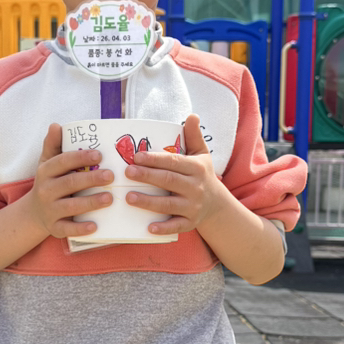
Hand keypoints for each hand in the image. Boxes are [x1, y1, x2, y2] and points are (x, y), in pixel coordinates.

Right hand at [26, 124, 112, 237]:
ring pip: (70, 206)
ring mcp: (50, 210)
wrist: (33, 213)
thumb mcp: (47, 163)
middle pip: (69, 183)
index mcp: (46, 172)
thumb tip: (56, 125)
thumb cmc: (49, 183)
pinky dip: (80, 229)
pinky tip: (95, 226)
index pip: (62, 162)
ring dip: (90, 202)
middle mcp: (46, 190)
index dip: (80, 158)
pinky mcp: (54, 228)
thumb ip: (53, 145)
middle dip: (90, 179)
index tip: (99, 155)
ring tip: (109, 198)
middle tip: (111, 175)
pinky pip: (67, 229)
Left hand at [122, 114, 223, 234]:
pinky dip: (164, 228)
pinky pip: (176, 227)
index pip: (173, 162)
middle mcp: (196, 187)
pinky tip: (148, 227)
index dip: (155, 159)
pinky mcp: (190, 223)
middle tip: (127, 172)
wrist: (216, 204)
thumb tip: (191, 115)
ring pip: (168, 205)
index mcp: (196, 168)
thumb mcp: (201, 154)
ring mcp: (193, 207)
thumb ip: (193, 136)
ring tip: (129, 197)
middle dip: (147, 177)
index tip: (136, 156)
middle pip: (168, 181)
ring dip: (148, 202)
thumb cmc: (201, 175)